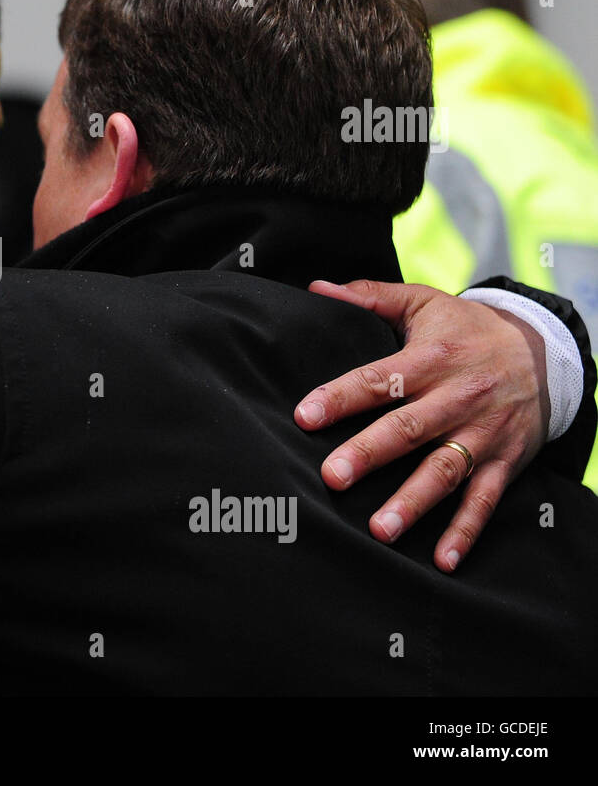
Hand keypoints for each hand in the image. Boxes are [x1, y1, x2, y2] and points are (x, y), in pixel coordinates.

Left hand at [294, 279, 548, 573]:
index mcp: (430, 358)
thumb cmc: (465, 328)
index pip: (379, 378)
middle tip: (332, 477)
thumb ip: (368, 296)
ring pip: (445, 470)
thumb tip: (315, 288)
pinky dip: (466, 531)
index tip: (304, 415)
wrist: (545, 351)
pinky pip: (485, 499)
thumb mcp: (423, 302)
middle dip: (370, 453)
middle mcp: (457, 397)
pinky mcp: (505, 461)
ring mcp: (483, 433)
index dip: (341, 396)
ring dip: (413, 502)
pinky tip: (442, 560)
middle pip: (409, 428)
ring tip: (379, 529)